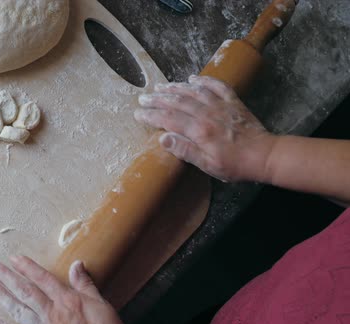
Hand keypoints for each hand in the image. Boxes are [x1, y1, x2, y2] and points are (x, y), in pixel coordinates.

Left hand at [0, 256, 125, 323]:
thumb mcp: (101, 305)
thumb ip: (85, 285)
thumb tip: (77, 264)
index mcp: (67, 300)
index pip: (43, 279)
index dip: (27, 267)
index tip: (13, 257)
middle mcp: (52, 313)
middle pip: (25, 291)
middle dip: (7, 277)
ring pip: (18, 310)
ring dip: (1, 296)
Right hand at [135, 75, 276, 181]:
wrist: (265, 155)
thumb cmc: (235, 165)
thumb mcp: (208, 165)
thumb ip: (185, 150)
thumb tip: (163, 138)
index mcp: (199, 130)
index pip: (169, 119)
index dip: (151, 115)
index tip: (138, 113)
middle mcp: (207, 114)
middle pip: (177, 102)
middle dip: (158, 99)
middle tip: (143, 97)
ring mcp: (221, 105)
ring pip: (193, 91)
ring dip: (175, 87)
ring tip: (161, 86)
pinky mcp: (233, 102)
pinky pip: (217, 86)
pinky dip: (204, 81)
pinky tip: (193, 78)